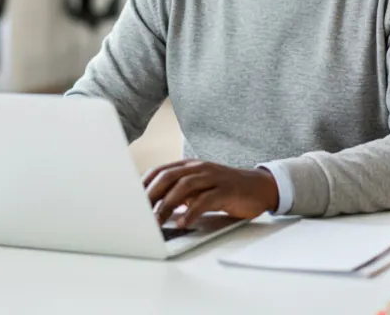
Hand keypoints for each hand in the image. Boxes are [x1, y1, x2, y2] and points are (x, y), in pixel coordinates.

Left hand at [143, 159, 279, 227]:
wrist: (259, 186)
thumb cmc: (225, 190)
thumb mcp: (199, 188)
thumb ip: (180, 194)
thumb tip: (154, 208)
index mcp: (190, 166)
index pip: (160, 171)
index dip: (144, 184)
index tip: (130, 200)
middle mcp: (199, 168)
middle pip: (169, 176)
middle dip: (151, 194)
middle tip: (138, 212)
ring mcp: (213, 177)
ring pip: (184, 186)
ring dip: (167, 204)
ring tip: (156, 221)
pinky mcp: (226, 190)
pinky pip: (205, 200)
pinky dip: (191, 211)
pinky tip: (182, 222)